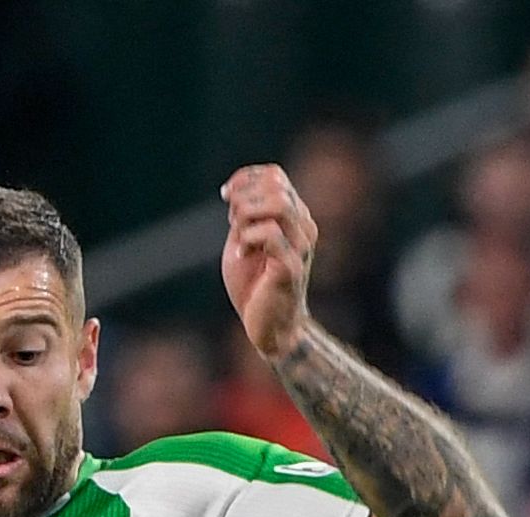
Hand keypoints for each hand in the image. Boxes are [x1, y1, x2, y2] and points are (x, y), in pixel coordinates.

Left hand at [218, 163, 317, 362]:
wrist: (269, 330)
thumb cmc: (255, 286)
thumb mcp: (244, 241)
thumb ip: (244, 216)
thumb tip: (236, 191)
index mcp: (294, 217)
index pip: (274, 174)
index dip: (245, 178)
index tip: (226, 196)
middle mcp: (303, 227)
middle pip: (276, 184)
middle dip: (244, 198)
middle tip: (232, 224)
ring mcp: (301, 247)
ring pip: (278, 203)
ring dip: (247, 216)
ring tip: (239, 237)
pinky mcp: (291, 268)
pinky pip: (270, 234)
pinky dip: (248, 239)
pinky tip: (243, 255)